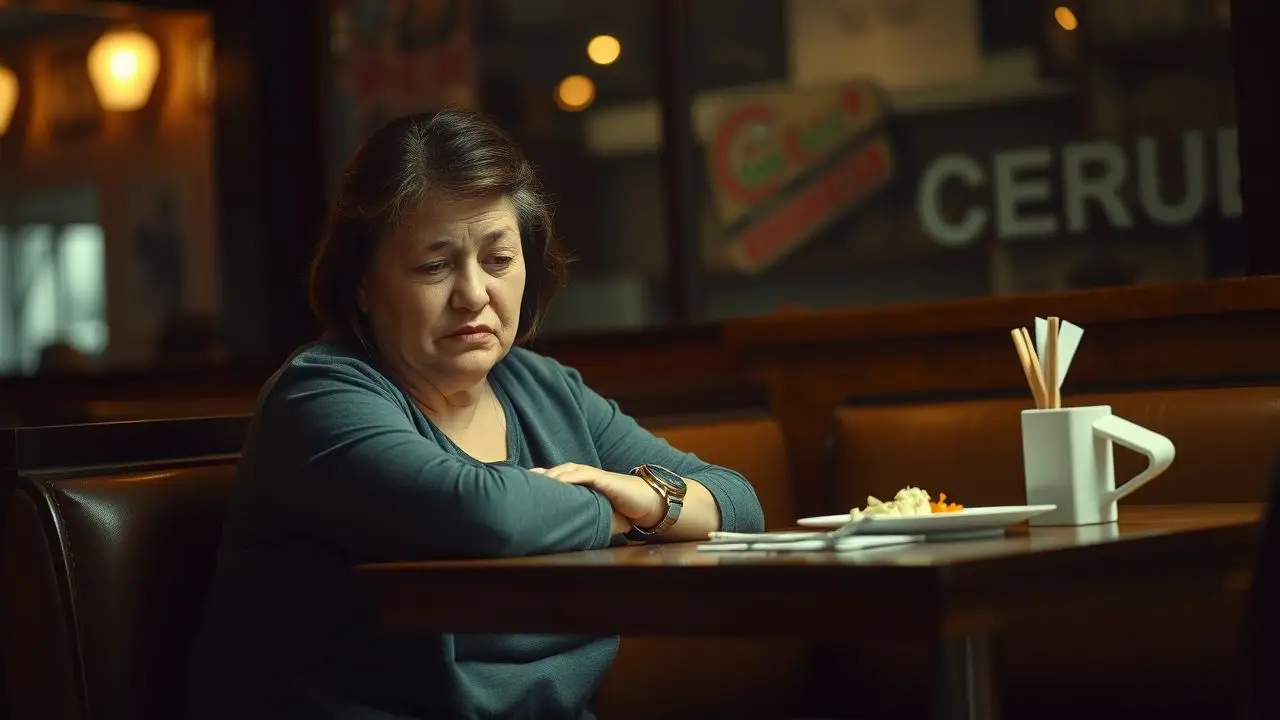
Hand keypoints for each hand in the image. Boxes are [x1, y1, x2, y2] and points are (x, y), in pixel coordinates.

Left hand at [531, 463, 665, 527]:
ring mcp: (595, 475)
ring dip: (551, 474)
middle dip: (540, 474)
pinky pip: (583, 475)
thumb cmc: (624, 508)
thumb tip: (567, 531)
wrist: (647, 503)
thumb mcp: (599, 512)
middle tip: (519, 478)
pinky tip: (556, 481)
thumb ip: (584, 515)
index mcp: (584, 482)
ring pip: (567, 471)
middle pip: (558, 471)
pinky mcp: (604, 479)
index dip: (541, 479)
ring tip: (535, 480)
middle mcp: (587, 475)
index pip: (558, 477)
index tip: (522, 484)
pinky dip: (569, 477)